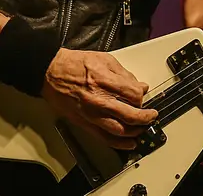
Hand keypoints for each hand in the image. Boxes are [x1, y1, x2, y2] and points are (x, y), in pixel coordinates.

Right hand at [41, 48, 157, 149]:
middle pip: (131, 115)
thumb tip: (139, 85)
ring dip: (135, 132)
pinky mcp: (84, 123)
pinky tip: (129, 143)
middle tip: (151, 116)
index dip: (142, 96)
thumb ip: (124, 74)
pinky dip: (119, 143)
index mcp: (106, 81)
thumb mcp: (104, 59)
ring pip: (120, 130)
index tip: (143, 95)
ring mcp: (92, 114)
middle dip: (146, 117)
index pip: (134, 94)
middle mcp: (100, 100)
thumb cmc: (74, 64)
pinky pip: (104, 137)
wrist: (50, 72)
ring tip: (143, 129)